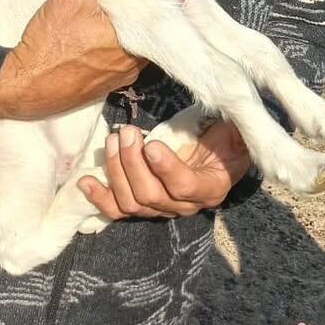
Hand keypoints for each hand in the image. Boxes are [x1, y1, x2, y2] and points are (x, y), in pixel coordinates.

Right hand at [0, 0, 145, 117]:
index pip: (162, 14)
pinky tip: (104, 31)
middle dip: (145, 9)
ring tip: (122, 6)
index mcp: (135, 43)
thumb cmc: (48, 45)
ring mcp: (121, 75)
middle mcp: (135, 63)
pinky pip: (121, 58)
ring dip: (130, 27)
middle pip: (150, 29)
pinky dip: (117, 44)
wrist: (21, 88)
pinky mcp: (106, 83)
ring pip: (136, 44)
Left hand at [78, 119, 252, 218]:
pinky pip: (118, 210)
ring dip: (117, 171)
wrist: (219, 151)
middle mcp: (185, 206)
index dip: (166, 168)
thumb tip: (236, 114)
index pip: (184, 187)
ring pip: (131, 202)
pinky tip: (86, 181)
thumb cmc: (226, 136)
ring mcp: (161, 209)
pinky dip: (99, 197)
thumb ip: (238, 126)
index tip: (151, 144)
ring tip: (113, 141)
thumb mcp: (238, 129)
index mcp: (212, 188)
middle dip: (133, 163)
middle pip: (151, 195)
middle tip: (126, 132)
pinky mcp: (142, 206)